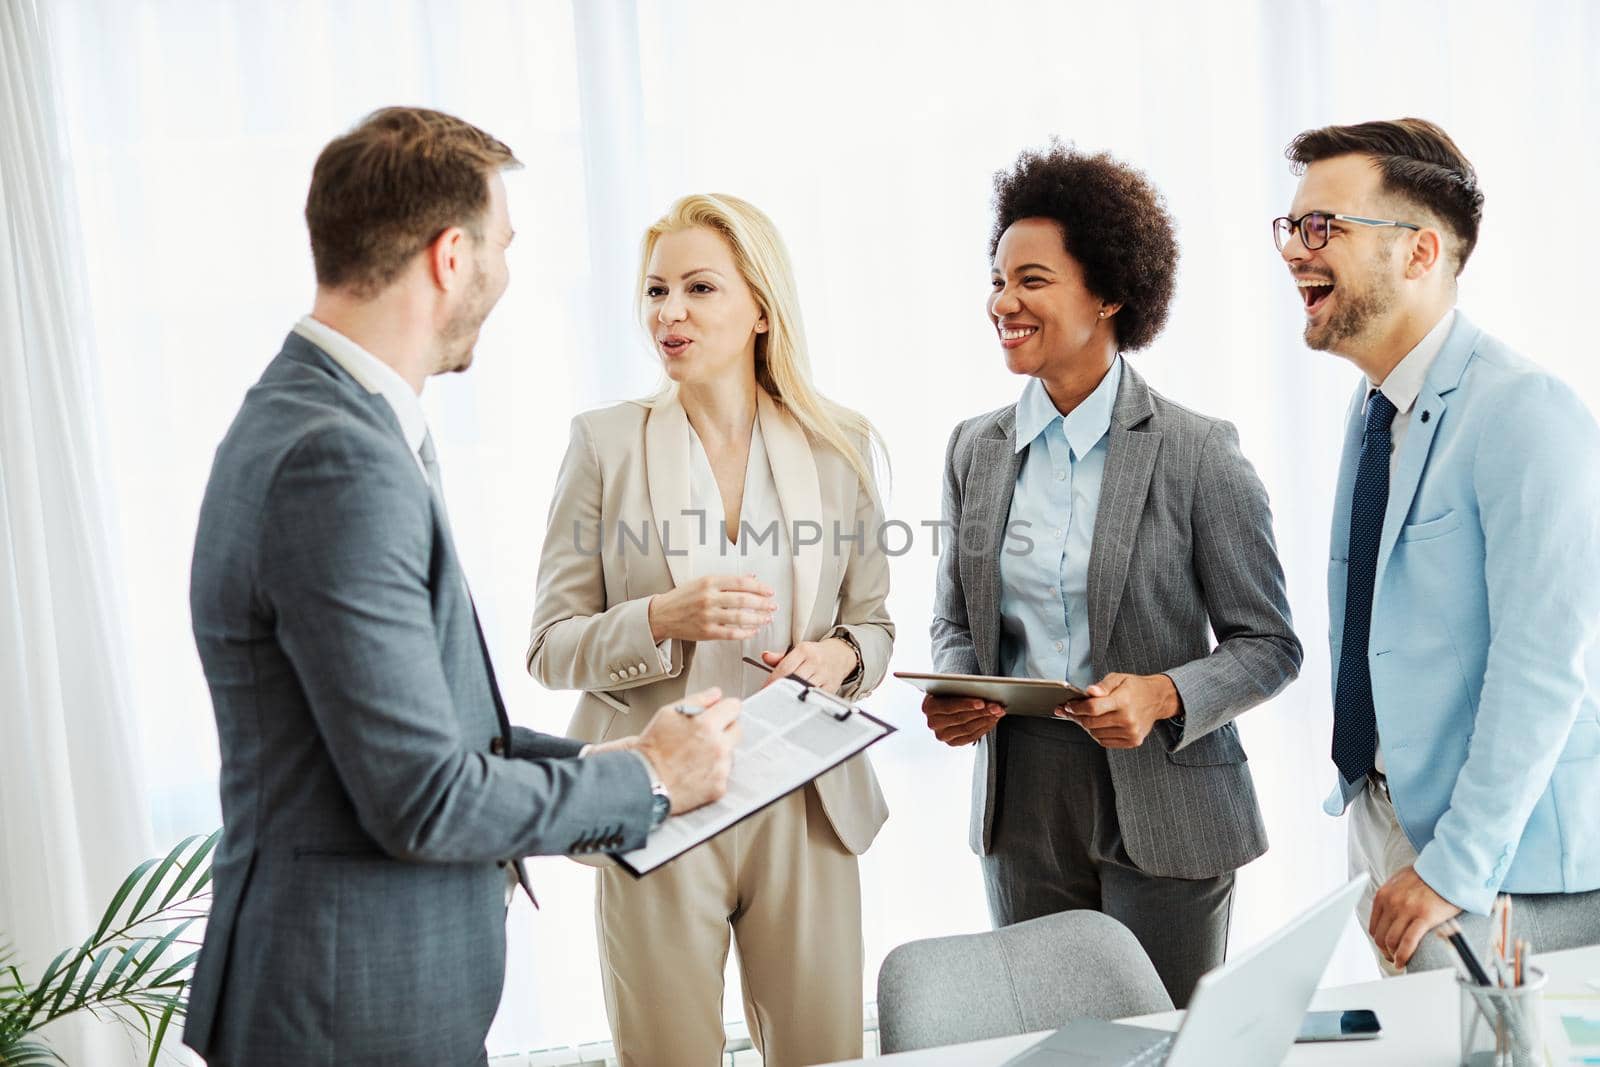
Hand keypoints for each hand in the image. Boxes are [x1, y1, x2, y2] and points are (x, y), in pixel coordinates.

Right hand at [634, 686, 742, 813]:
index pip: (734, 707)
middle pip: (736, 730)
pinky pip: (724, 775)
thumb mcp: (668, 714)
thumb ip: (697, 700)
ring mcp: (720, 769)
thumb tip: (715, 694)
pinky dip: (713, 774)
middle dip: (723, 730)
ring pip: (730, 754)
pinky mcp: (719, 788)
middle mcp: (718, 747)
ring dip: (719, 753)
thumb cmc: (651, 750)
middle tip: (703, 737)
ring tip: (694, 757)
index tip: (719, 713)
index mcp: (707, 725)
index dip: (724, 709)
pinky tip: (695, 773)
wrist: (643, 783)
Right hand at [648, 575, 777, 642]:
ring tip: (767, 618)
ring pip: (740, 617)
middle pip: (744, 600)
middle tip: (773, 605)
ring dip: (758, 618)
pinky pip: (731, 633)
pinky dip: (746, 632)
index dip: (759, 587)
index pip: (741, 582)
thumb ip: (727, 581)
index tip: (769, 591)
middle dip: (763, 603)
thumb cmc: (683, 597)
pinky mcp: (706, 632)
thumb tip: (751, 577)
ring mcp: (707, 616)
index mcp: (709, 582)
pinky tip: (753, 630)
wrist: (661, 614)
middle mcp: (709, 597)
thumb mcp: (703, 582)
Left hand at [759, 639, 854, 693]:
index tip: (765, 689)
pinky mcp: (831, 687)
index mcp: (804, 650)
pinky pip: (816, 697)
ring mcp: (824, 675)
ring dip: (792, 696)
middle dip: (781, 689)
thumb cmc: (817, 654)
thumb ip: (780, 657)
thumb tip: (765, 657)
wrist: (840, 654)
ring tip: (783, 701)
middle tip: (771, 697)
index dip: (772, 681)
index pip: (784, 667)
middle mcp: (815, 661)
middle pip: (793, 679)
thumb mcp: (798, 650)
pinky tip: (799, 703)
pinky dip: (806, 701)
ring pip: (804, 689)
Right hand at [920, 694, 1003, 745]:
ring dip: (986, 720)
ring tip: (998, 712)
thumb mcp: (952, 685)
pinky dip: (984, 728)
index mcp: (928, 706)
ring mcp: (941, 735)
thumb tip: (982, 689)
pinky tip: (993, 720)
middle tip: (997, 706)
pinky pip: (970, 737)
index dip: (966, 704)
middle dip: (981, 712)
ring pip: (967, 729)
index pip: (949, 706)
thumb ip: (961, 687)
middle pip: (960, 718)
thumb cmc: (951, 690)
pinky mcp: (952, 742)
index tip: (982, 702)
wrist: (945, 700)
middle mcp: (932, 723)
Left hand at [1056, 673, 1179, 748]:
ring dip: (1087, 726)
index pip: (1093, 708)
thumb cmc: (1135, 687)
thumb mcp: (1118, 678)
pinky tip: (1098, 724)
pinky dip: (1097, 734)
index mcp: (1123, 700)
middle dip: (1077, 717)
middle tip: (1071, 711)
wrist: (1157, 699)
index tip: (1068, 705)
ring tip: (1086, 716)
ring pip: (1096, 734)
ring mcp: (1131, 732)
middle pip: (1091, 723)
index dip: (1076, 708)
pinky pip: (1105, 741)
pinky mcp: (1133, 741)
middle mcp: (1128, 719)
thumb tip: (1089, 692)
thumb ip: (1102, 685)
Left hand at [1370, 865, 1461, 968]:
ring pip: (1392, 941)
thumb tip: (1388, 914)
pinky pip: (1408, 942)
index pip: (1374, 926)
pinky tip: (1404, 962)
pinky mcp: (1424, 916)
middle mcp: (1391, 902)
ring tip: (1400, 962)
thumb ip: (1391, 896)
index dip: (1379, 941)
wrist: (1449, 870)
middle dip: (1385, 951)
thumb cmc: (1427, 877)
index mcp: (1384, 895)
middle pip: (1380, 936)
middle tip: (1393, 958)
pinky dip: (1404, 956)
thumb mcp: (1400, 881)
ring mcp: (1407, 909)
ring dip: (1394, 956)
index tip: (1386, 949)